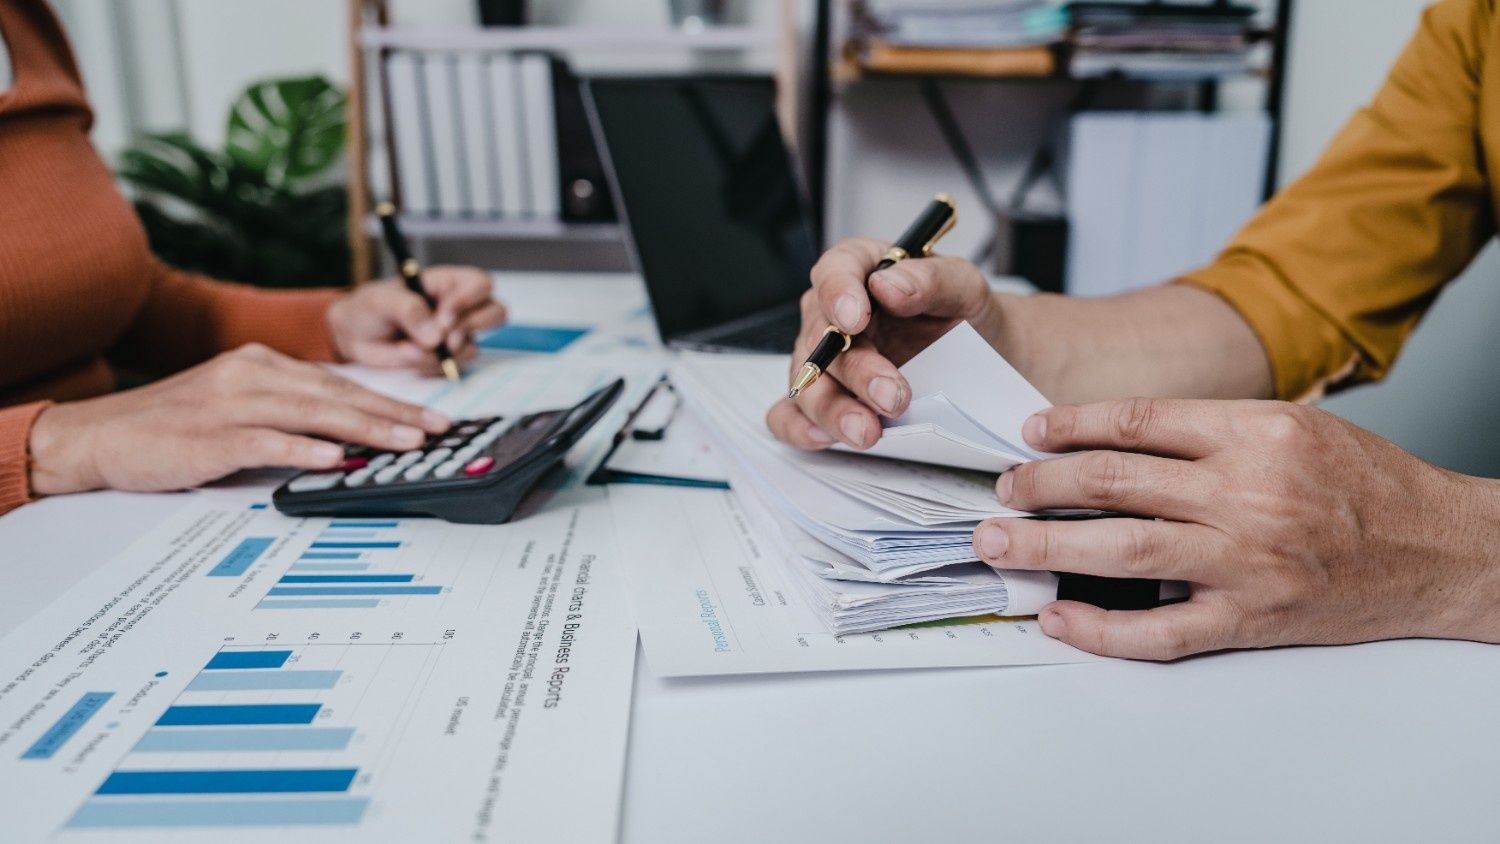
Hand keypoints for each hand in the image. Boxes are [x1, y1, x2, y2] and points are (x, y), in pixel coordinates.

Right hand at [28, 344, 451, 495]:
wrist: (101, 436)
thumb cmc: (174, 426)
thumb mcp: (237, 404)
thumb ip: (288, 412)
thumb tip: (345, 435)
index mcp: (262, 364)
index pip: (339, 384)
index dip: (387, 401)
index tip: (428, 417)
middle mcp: (251, 375)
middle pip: (336, 395)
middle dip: (392, 413)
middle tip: (435, 430)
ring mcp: (230, 404)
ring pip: (311, 414)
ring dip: (363, 429)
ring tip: (404, 442)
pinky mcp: (210, 436)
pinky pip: (265, 441)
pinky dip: (302, 449)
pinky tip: (334, 458)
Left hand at [327, 265, 506, 374]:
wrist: (354, 336)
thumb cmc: (369, 308)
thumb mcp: (382, 300)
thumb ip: (409, 310)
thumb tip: (435, 336)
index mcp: (446, 283)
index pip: (479, 284)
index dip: (468, 301)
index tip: (444, 317)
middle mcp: (458, 307)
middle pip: (495, 312)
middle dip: (470, 327)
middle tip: (444, 339)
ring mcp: (455, 335)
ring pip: (475, 345)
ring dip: (446, 353)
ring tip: (414, 349)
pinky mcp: (446, 358)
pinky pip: (455, 366)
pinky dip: (433, 366)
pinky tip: (411, 357)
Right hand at [766, 238, 998, 450]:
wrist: (980, 357)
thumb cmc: (962, 315)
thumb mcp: (965, 287)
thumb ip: (932, 279)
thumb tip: (888, 285)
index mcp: (861, 271)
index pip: (835, 271)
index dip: (838, 295)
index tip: (855, 321)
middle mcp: (832, 314)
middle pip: (821, 339)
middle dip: (855, 372)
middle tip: (892, 398)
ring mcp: (823, 360)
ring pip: (806, 383)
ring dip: (833, 410)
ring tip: (868, 432)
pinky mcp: (823, 398)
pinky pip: (789, 415)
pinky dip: (800, 428)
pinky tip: (827, 439)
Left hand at [970, 398, 1499, 659]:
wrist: (1440, 549)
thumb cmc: (1366, 484)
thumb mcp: (1292, 425)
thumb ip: (1207, 429)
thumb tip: (1111, 440)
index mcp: (1257, 433)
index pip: (1139, 421)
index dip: (1072, 426)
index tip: (1032, 433)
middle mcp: (1248, 493)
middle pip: (1115, 482)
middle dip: (1041, 485)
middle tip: (1001, 489)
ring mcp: (1247, 561)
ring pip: (1121, 549)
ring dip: (1046, 545)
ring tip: (1000, 541)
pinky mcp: (1250, 618)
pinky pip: (1160, 631)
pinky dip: (1101, 629)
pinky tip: (1059, 618)